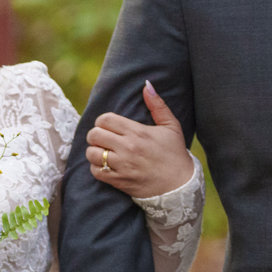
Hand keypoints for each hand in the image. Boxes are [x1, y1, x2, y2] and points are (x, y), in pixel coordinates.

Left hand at [87, 82, 192, 199]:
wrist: (179, 186)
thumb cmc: (175, 153)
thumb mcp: (171, 126)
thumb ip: (158, 105)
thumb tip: (146, 85)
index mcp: (137, 132)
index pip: (105, 119)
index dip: (102, 121)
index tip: (108, 126)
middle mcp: (127, 148)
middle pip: (94, 135)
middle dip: (96, 134)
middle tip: (104, 138)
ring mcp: (122, 166)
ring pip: (92, 153)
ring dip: (94, 151)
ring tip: (103, 151)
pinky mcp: (119, 181)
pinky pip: (96, 172)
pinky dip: (97, 168)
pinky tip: (106, 165)